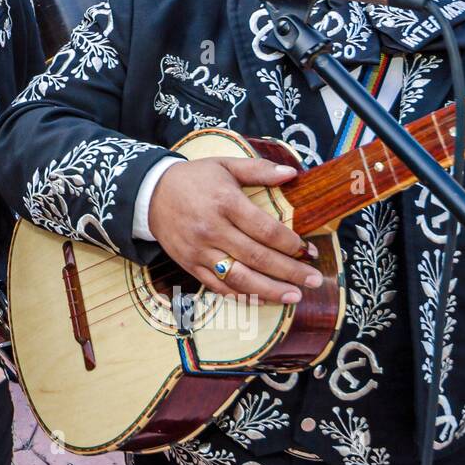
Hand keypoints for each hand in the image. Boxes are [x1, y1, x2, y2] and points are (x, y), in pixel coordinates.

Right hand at [148, 157, 322, 303]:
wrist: (150, 194)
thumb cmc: (193, 179)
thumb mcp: (225, 165)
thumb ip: (259, 170)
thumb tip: (293, 174)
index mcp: (225, 203)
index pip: (265, 229)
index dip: (291, 244)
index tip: (310, 251)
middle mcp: (212, 230)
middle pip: (258, 257)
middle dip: (290, 272)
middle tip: (314, 279)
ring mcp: (200, 251)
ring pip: (240, 278)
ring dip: (270, 290)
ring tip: (295, 296)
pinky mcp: (190, 265)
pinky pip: (219, 287)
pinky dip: (243, 296)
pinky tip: (263, 299)